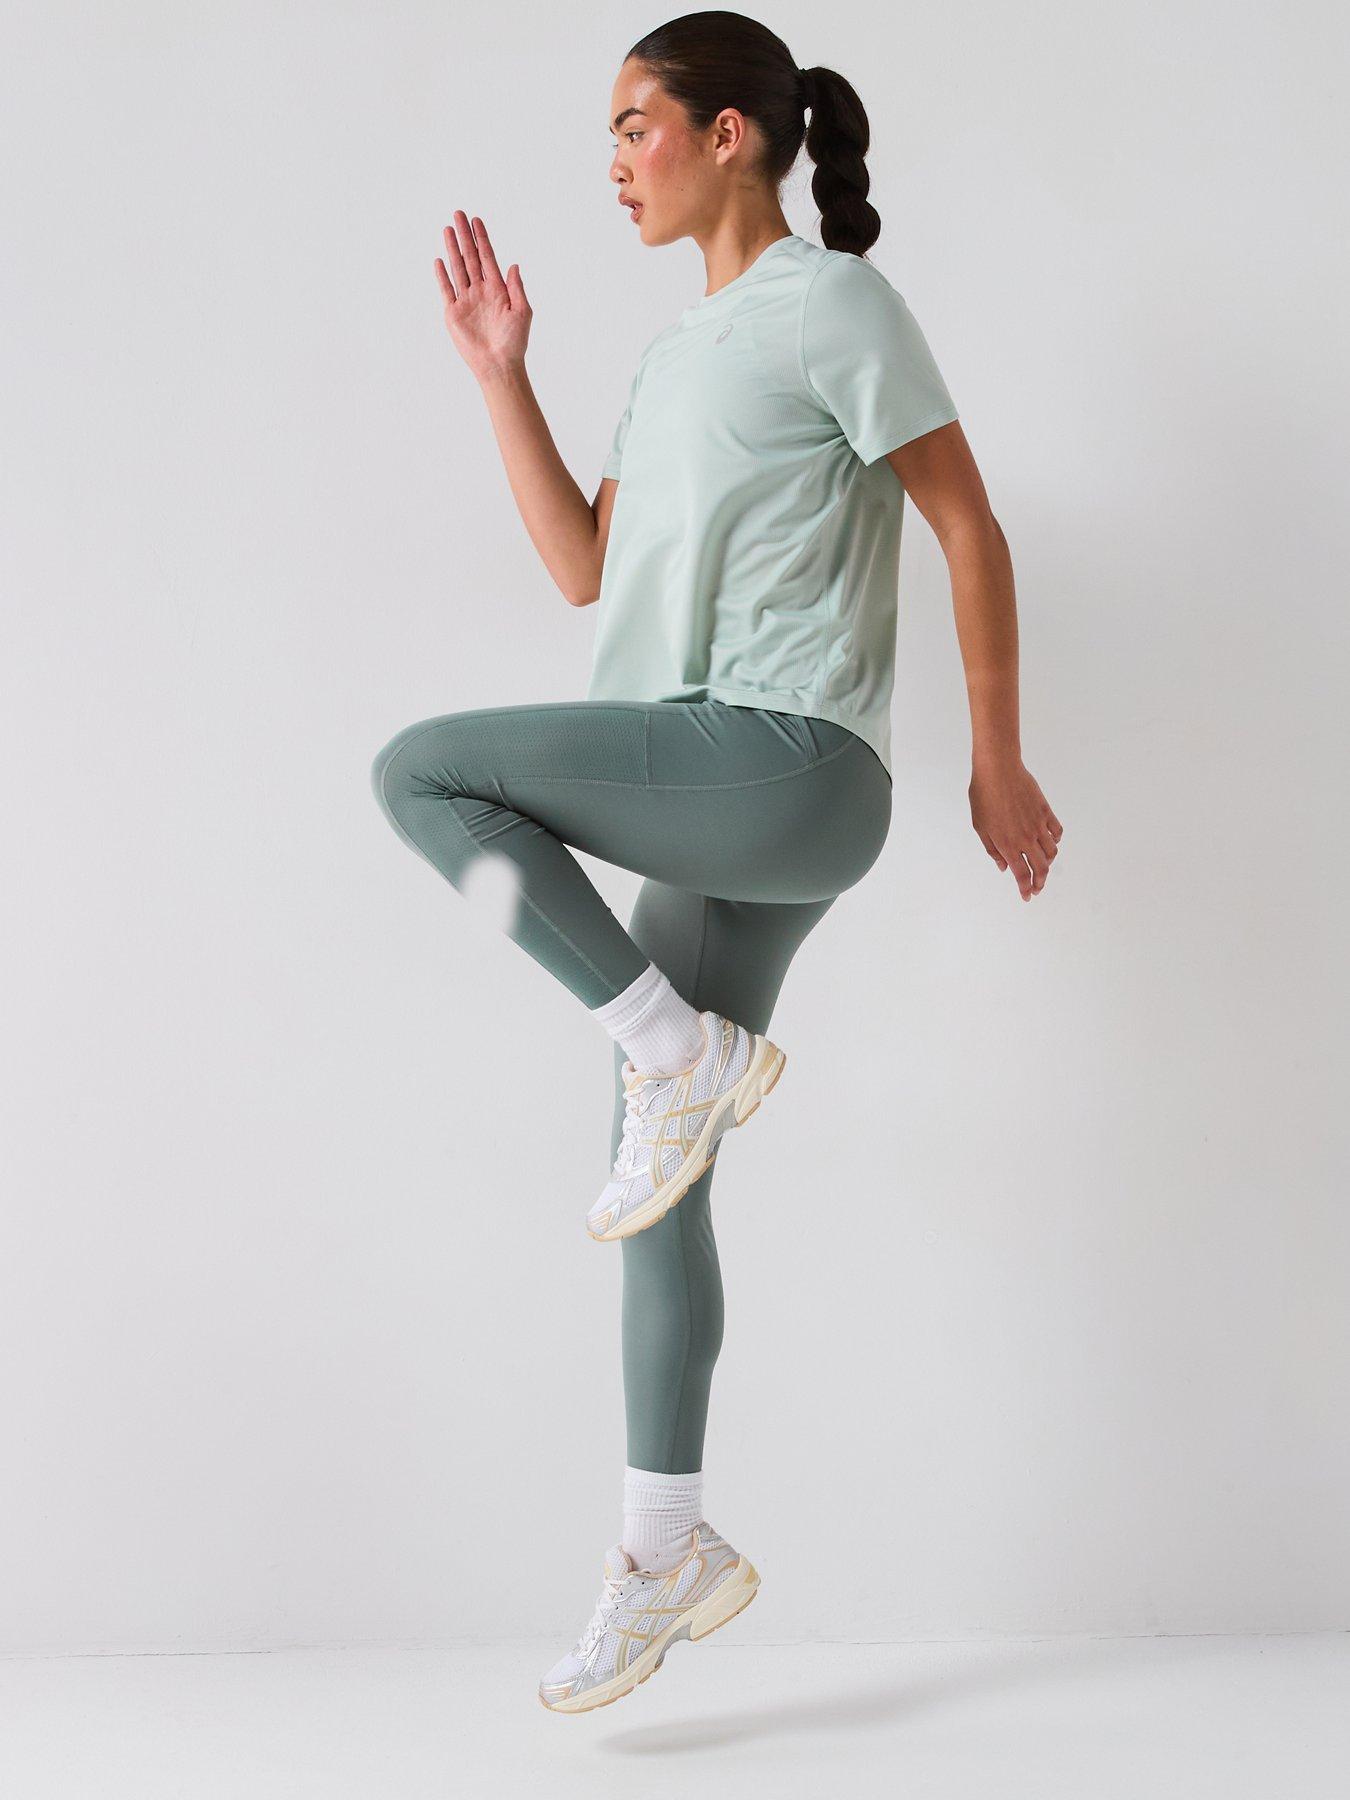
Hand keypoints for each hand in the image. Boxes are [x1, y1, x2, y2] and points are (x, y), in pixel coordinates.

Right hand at [434, 211, 530, 382]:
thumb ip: (517, 287)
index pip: (488, 257)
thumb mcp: (523, 312)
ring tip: (447, 229)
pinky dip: (443, 276)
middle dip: (464, 236)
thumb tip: (514, 265)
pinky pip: (446, 290)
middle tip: (458, 214)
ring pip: (458, 269)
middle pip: (471, 257)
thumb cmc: (514, 342)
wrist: (499, 365)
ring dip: (452, 249)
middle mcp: (481, 291)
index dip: (482, 239)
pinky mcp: (454, 313)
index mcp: (498, 289)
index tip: (476, 220)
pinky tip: (440, 260)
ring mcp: (466, 301)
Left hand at [969, 758, 1062, 900]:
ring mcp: (1038, 825)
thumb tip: (1004, 866)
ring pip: (1052, 852)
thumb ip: (993, 850)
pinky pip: (1057, 831)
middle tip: (1037, 888)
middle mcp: (1026, 838)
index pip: (1022, 875)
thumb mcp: (980, 827)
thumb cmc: (983, 796)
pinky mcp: (1045, 811)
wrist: (998, 770)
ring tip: (1042, 865)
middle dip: (1040, 882)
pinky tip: (1050, 842)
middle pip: (1041, 868)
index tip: (1027, 896)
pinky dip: (1056, 840)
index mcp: (1008, 844)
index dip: (1026, 889)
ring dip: (1048, 863)